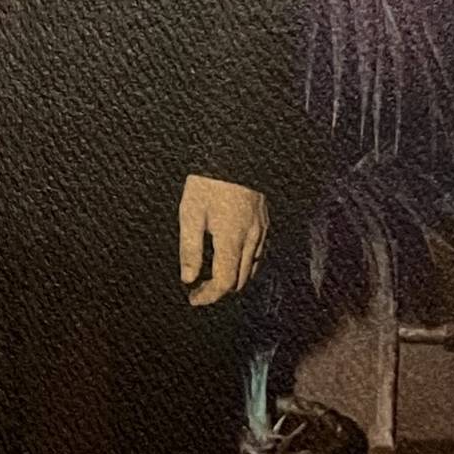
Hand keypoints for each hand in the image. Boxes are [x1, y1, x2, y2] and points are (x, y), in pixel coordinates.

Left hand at [179, 173, 267, 306]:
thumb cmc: (207, 183)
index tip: (193, 298)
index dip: (209, 296)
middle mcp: (251, 239)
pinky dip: (244, 264)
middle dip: (219, 290)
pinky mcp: (265, 223)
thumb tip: (188, 278)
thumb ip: (189, 249)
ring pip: (251, 269)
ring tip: (210, 275)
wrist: (233, 155)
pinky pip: (258, 254)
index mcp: (231, 238)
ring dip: (233, 278)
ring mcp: (262, 231)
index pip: (225, 282)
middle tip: (198, 288)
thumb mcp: (190, 213)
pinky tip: (228, 258)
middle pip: (240, 280)